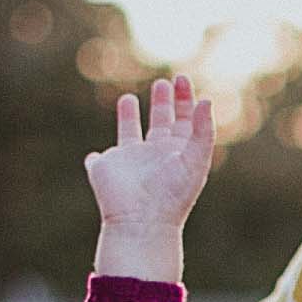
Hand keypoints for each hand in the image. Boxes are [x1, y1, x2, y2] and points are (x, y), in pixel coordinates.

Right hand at [87, 77, 214, 279]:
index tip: (182, 78)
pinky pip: (98, 162)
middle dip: (163, 102)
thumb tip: (206, 100)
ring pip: (128, 135)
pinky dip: (95, 159)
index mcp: (177, 152)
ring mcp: (128, 163)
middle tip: (164, 82)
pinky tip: (95, 157)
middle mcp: (154, 155)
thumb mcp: (195, 159)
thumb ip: (203, 130)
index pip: (184, 120)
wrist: (142, 222)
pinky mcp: (103, 170)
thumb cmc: (172, 195)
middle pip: (160, 123)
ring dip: (128, 118)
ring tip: (128, 99)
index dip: (185, 100)